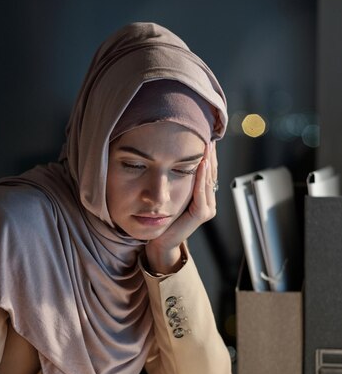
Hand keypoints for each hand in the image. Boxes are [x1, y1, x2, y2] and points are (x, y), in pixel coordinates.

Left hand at [145, 141, 217, 273]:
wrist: (160, 240)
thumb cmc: (163, 218)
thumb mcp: (173, 193)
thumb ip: (179, 179)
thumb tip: (175, 156)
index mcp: (203, 195)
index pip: (208, 169)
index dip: (208, 153)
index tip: (205, 135)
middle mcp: (208, 201)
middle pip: (211, 171)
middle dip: (210, 153)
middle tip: (208, 133)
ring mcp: (207, 207)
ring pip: (209, 179)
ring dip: (209, 160)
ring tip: (207, 143)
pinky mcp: (201, 213)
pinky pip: (202, 191)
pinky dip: (202, 176)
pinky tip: (202, 163)